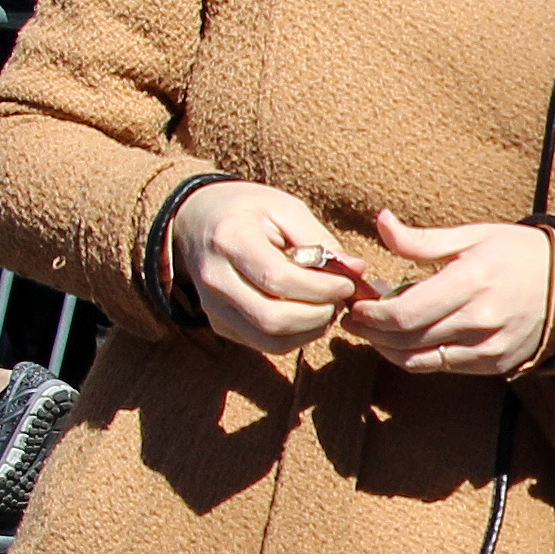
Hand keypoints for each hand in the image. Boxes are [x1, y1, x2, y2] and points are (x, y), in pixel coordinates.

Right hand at [169, 179, 361, 351]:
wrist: (198, 221)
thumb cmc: (248, 211)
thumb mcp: (284, 208)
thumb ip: (320, 240)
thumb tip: (356, 270)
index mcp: (230, 240)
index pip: (278, 279)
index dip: (321, 288)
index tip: (348, 283)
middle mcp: (215, 279)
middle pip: (273, 319)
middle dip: (319, 315)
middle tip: (341, 299)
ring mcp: (213, 307)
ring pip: (271, 340)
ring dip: (311, 330)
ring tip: (328, 306)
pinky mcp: (220, 325)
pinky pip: (265, 345)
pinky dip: (296, 337)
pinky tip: (309, 315)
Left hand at [342, 213, 553, 378]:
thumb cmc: (518, 253)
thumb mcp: (472, 236)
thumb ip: (421, 240)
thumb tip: (381, 222)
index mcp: (471, 281)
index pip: (406, 312)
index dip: (372, 314)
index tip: (356, 304)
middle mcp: (480, 319)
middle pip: (407, 339)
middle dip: (372, 331)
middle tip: (355, 317)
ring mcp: (489, 346)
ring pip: (420, 361)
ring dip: (388, 348)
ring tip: (373, 331)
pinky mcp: (494, 364)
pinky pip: (442, 367)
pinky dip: (416, 357)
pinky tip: (405, 341)